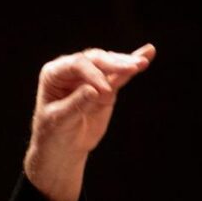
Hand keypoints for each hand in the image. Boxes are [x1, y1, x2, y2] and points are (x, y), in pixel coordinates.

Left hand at [24, 44, 154, 200]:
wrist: (62, 148)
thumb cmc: (53, 134)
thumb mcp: (60, 121)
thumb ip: (76, 105)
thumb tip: (94, 90)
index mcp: (53, 73)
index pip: (76, 65)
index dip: (93, 74)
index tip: (105, 91)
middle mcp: (71, 70)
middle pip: (95, 60)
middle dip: (113, 64)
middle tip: (132, 68)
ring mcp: (89, 77)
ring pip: (109, 64)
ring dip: (126, 63)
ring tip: (143, 62)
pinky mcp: (106, 87)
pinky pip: (120, 76)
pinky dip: (133, 67)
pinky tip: (148, 52)